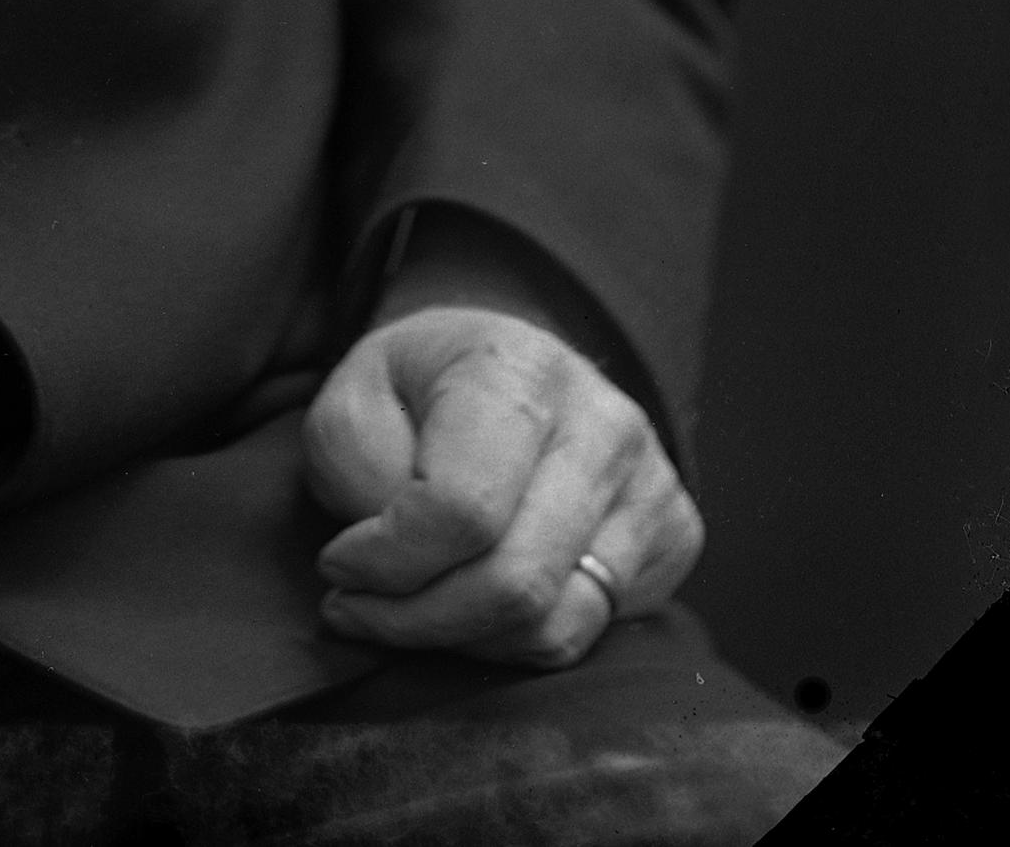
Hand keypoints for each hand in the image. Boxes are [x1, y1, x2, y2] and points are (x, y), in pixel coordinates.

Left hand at [304, 304, 702, 665]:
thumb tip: (394, 570)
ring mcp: (652, 483)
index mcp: (520, 371)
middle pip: (515, 583)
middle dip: (417, 619)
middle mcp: (605, 424)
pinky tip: (467, 604)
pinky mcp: (674, 538)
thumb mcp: (353, 401)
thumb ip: (365, 478)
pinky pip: (590, 635)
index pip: (463, 510)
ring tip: (404, 614)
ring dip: (461, 641)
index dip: (388, 561)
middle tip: (354, 610)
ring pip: (557, 625)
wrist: (502, 366)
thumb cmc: (417, 390)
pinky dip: (512, 642)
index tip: (336, 565)